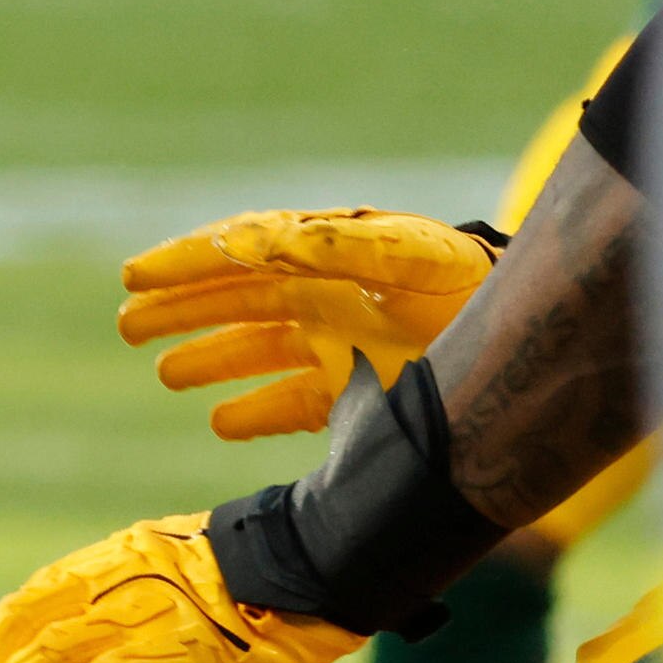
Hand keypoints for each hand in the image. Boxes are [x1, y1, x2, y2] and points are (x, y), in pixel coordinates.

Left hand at [0, 515, 364, 662]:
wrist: (319, 556)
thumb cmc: (275, 574)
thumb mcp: (196, 590)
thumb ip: (154, 628)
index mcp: (117, 560)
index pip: (37, 598)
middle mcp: (113, 580)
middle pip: (23, 625)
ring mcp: (138, 614)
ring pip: (43, 658)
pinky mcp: (167, 650)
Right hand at [117, 207, 499, 441]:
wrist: (536, 344)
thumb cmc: (472, 281)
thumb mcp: (407, 253)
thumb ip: (333, 243)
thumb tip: (252, 241)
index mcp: (324, 253)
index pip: (236, 254)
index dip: (182, 263)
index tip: (134, 277)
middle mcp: (323, 297)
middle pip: (232, 302)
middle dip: (177, 311)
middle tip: (127, 324)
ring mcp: (339, 346)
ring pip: (253, 352)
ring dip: (207, 360)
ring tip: (165, 372)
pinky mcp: (361, 395)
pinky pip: (292, 403)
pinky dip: (254, 413)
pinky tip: (219, 421)